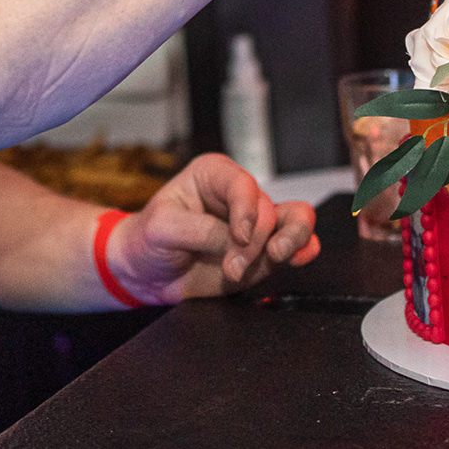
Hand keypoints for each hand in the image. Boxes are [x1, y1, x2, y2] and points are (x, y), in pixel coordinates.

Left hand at [106, 153, 320, 302]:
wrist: (145, 273)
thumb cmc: (148, 239)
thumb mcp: (163, 229)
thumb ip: (202, 231)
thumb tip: (238, 243)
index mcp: (213, 176)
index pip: (242, 185)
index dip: (246, 210)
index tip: (238, 236)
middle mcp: (239, 197)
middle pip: (267, 210)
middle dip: (253, 243)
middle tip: (232, 266)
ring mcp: (254, 226)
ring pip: (294, 220)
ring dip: (292, 239)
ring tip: (277, 256)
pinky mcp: (263, 253)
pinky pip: (296, 246)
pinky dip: (303, 251)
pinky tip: (299, 258)